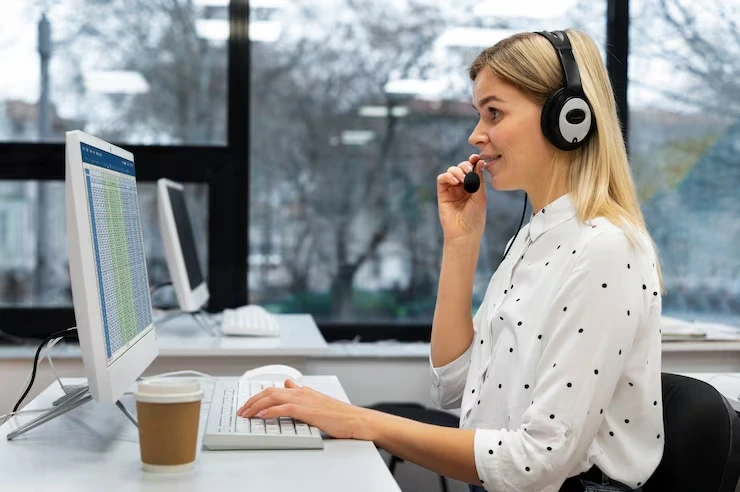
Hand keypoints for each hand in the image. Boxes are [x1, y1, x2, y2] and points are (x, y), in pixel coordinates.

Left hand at [236, 379, 373, 440]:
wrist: (355, 419)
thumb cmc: (339, 414)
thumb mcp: (317, 401)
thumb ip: (301, 394)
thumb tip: (288, 385)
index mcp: (303, 391)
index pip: (275, 389)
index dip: (259, 396)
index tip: (249, 404)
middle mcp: (301, 392)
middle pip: (270, 391)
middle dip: (252, 400)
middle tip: (241, 410)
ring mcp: (304, 400)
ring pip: (273, 397)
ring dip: (256, 405)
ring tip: (245, 413)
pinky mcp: (307, 410)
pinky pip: (283, 408)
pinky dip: (270, 410)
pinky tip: (261, 415)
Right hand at [437, 154, 486, 241]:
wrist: (464, 232)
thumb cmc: (475, 217)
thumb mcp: (480, 196)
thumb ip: (479, 179)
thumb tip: (479, 161)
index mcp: (474, 186)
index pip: (473, 169)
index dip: (473, 161)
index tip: (476, 157)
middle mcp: (463, 186)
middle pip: (462, 167)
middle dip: (465, 165)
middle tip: (469, 170)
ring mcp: (452, 189)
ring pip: (452, 171)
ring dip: (457, 171)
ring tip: (462, 179)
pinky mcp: (442, 193)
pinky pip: (442, 179)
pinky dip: (448, 176)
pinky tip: (455, 181)